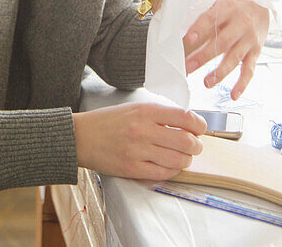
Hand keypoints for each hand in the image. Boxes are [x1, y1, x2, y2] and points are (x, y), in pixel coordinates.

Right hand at [72, 103, 206, 180]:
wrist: (81, 136)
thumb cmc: (108, 122)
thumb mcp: (134, 108)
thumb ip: (159, 114)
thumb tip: (186, 124)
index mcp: (146, 111)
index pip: (184, 117)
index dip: (199, 125)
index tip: (200, 129)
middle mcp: (143, 130)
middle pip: (186, 141)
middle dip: (196, 146)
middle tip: (195, 146)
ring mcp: (138, 150)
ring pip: (178, 160)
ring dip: (186, 160)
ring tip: (183, 157)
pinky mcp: (131, 168)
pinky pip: (162, 173)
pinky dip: (172, 171)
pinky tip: (170, 166)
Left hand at [183, 0, 269, 99]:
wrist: (262, 10)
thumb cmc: (233, 10)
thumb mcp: (219, 5)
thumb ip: (204, 19)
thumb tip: (183, 37)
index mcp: (228, 9)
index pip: (212, 18)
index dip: (200, 29)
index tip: (188, 39)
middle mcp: (241, 24)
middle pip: (222, 42)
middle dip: (204, 56)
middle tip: (188, 67)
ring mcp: (249, 40)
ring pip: (234, 58)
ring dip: (220, 73)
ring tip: (206, 83)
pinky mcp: (256, 53)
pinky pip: (249, 70)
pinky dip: (242, 84)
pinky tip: (233, 94)